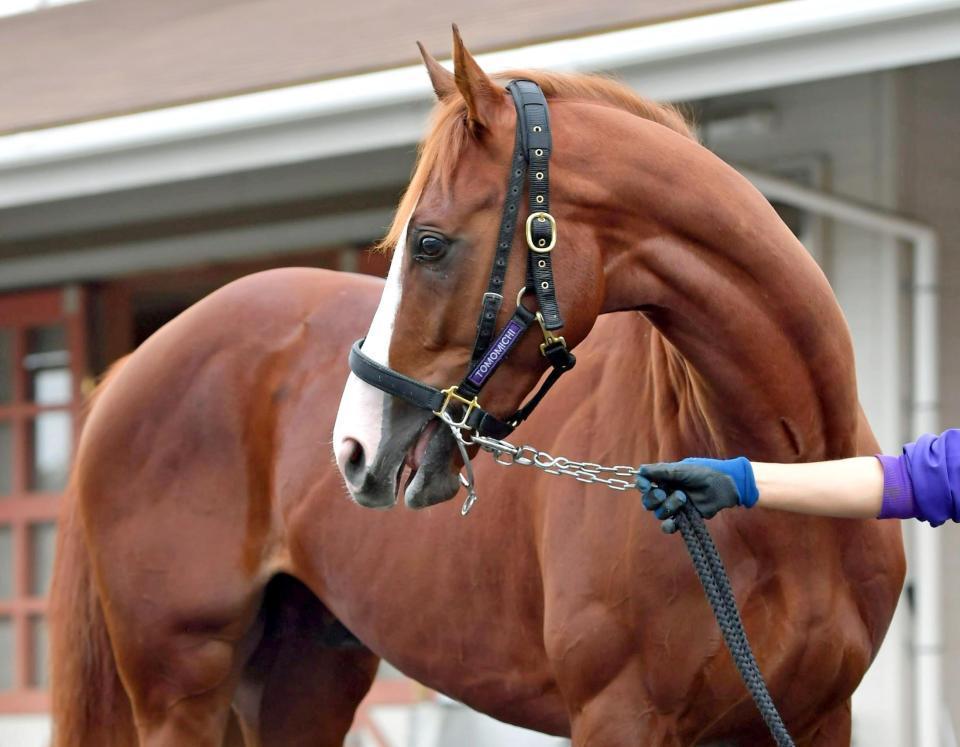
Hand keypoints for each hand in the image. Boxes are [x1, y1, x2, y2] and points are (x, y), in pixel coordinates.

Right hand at [636, 457, 757, 532]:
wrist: (725, 486)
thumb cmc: (705, 473)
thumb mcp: (682, 470)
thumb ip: (662, 471)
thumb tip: (640, 470)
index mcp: (664, 479)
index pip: (644, 482)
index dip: (641, 485)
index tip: (645, 485)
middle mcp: (667, 492)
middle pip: (648, 500)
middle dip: (653, 498)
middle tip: (663, 493)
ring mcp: (675, 506)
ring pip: (658, 513)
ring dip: (668, 507)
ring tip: (683, 499)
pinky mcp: (684, 518)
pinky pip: (670, 526)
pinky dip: (669, 527)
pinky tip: (673, 523)